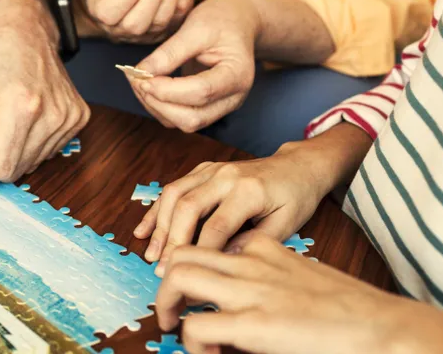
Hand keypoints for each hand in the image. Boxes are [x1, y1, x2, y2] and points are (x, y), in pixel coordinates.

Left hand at [0, 0, 89, 185]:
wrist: (24, 21)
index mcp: (22, 105)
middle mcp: (53, 114)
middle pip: (14, 169)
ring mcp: (69, 116)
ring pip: (30, 163)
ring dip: (3, 155)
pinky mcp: (77, 116)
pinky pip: (46, 151)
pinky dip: (23, 146)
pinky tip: (9, 125)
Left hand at [128, 0, 258, 132]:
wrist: (237, 23)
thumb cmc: (221, 20)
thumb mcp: (196, 27)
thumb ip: (170, 52)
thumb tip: (141, 73)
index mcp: (237, 75)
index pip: (202, 92)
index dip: (168, 89)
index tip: (142, 77)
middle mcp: (233, 98)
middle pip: (193, 119)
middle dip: (160, 104)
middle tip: (137, 81)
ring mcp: (221, 106)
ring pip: (185, 123)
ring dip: (156, 108)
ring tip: (138, 82)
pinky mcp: (207, 108)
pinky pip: (180, 119)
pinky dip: (160, 107)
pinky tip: (147, 87)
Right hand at [134, 141, 329, 275]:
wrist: (298, 165)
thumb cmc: (296, 197)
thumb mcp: (287, 224)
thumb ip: (253, 243)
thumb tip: (220, 261)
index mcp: (249, 191)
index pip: (217, 226)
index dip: (200, 253)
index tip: (190, 278)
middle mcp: (226, 175)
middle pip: (188, 207)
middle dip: (172, 241)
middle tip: (162, 269)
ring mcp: (212, 169)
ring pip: (175, 194)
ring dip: (160, 226)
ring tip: (150, 254)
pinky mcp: (203, 170)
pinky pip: (174, 187)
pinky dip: (157, 209)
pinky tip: (144, 230)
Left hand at [157, 239, 442, 353]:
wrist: (384, 328)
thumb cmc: (350, 310)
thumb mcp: (302, 279)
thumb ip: (271, 280)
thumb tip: (242, 307)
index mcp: (265, 249)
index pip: (211, 243)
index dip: (195, 268)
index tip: (198, 295)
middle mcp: (251, 263)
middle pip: (184, 253)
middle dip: (166, 281)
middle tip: (171, 310)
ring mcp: (250, 291)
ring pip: (178, 277)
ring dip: (166, 304)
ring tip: (174, 327)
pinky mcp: (253, 324)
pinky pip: (197, 327)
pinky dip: (192, 343)